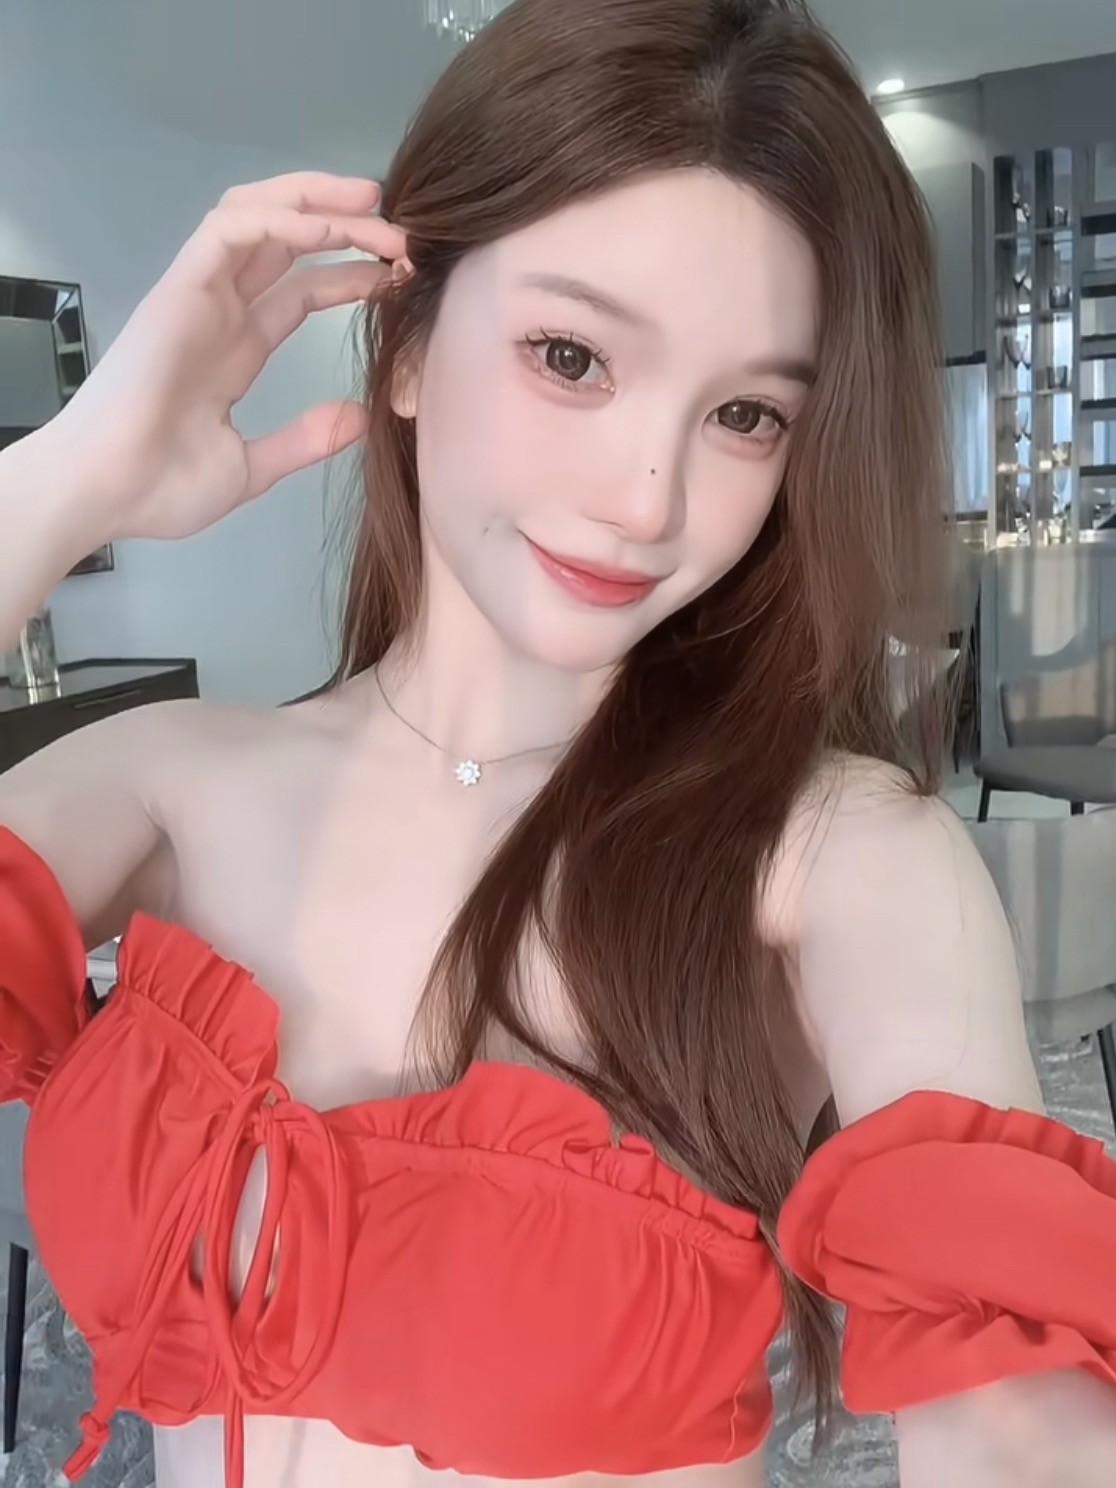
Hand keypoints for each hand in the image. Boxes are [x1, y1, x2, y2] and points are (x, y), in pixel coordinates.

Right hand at [42, 171, 407, 542]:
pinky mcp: (179, 289)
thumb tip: (360, 419)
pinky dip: (282, 221)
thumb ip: (304, 440)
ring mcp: (198, 296)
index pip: (301, 291)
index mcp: (236, 348)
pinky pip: (232, 232)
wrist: (106, 494)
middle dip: (343, 221)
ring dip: (317, 203)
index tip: (402, 278)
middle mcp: (220, 311)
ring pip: (258, 217)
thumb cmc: (161, 487)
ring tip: (373, 205)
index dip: (351, 275)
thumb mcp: (251, 467)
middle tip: (402, 226)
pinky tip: (328, 230)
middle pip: (283, 238)